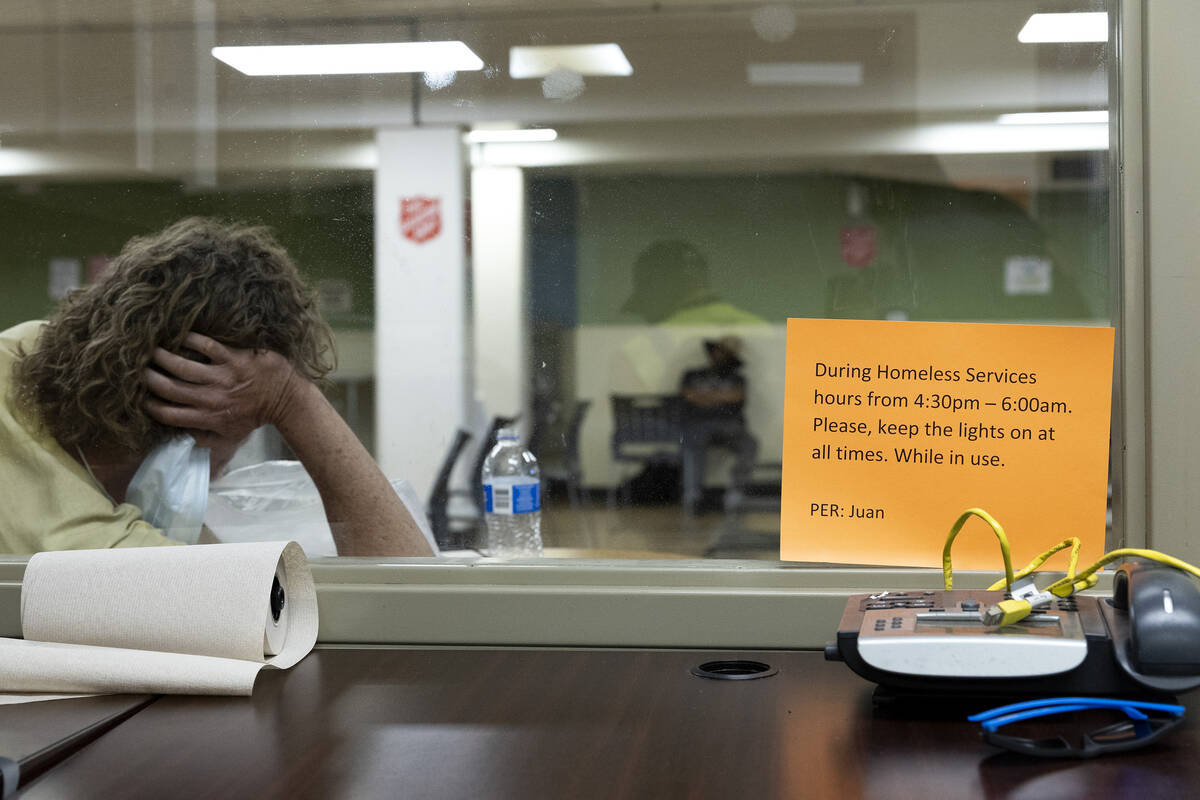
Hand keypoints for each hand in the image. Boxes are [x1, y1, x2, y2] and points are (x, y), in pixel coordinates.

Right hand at [144, 332, 301, 443]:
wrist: (286, 399)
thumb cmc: (255, 416)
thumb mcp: (230, 435)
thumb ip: (205, 437)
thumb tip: (180, 436)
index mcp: (207, 418)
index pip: (167, 414)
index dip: (148, 404)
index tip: (139, 396)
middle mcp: (211, 398)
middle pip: (168, 388)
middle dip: (148, 378)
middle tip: (138, 368)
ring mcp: (222, 377)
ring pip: (181, 365)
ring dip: (161, 356)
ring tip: (150, 350)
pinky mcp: (233, 358)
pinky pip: (205, 345)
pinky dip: (189, 339)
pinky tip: (179, 335)